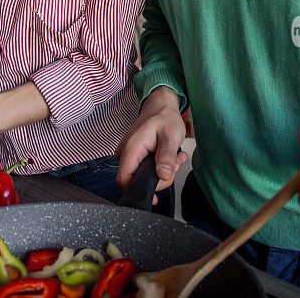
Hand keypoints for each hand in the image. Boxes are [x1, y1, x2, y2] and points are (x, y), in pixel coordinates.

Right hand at [116, 86, 187, 202]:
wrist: (161, 105)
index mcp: (131, 148)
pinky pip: (144, 168)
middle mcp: (126, 152)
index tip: (155, 195)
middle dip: (159, 179)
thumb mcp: (170, 135)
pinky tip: (170, 157)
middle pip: (135, 180)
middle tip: (174, 165)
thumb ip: (166, 156)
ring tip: (175, 158)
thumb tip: (163, 175)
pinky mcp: (135, 154)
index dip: (138, 189)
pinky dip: (159, 167)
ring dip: (161, 172)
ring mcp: (129, 154)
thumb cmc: (164, 116)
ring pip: (142, 175)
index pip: (124, 179)